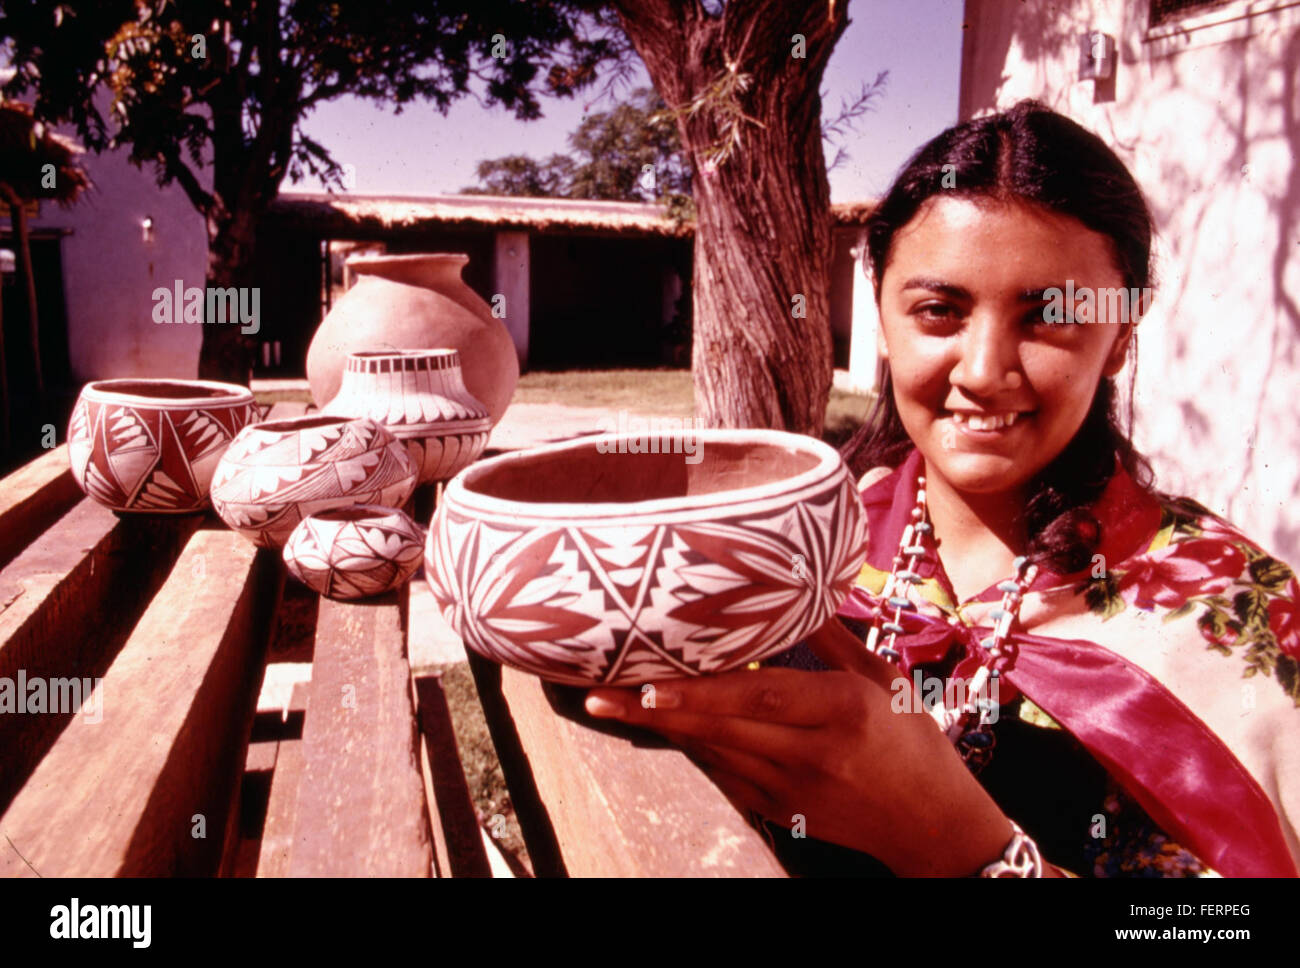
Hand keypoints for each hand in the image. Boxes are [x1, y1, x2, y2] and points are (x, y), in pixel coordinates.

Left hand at [584, 618, 1014, 875]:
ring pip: (712, 752)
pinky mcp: (781, 811)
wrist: (933, 826)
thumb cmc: (915, 742)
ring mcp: (792, 789)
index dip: (701, 689)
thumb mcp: (885, 679)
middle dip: (652, 710)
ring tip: (608, 703)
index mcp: (843, 710)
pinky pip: (724, 773)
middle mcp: (812, 752)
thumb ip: (832, 639)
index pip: (759, 696)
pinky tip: (659, 724)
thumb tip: (793, 591)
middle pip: (720, 727)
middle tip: (596, 692)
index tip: (649, 679)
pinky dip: (692, 745)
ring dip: (660, 727)